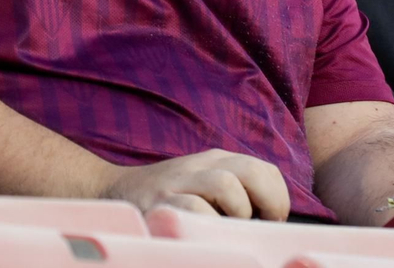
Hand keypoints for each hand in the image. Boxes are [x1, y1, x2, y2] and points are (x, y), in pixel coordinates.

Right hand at [100, 149, 290, 220]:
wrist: (115, 191)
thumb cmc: (171, 197)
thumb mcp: (205, 183)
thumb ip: (236, 192)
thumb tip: (272, 221)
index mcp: (218, 160)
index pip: (266, 170)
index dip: (278, 198)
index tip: (271, 221)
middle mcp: (202, 165)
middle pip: (251, 171)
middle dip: (268, 202)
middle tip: (261, 225)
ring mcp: (180, 182)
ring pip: (226, 185)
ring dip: (236, 212)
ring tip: (227, 227)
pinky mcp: (161, 202)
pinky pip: (195, 209)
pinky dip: (207, 223)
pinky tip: (203, 233)